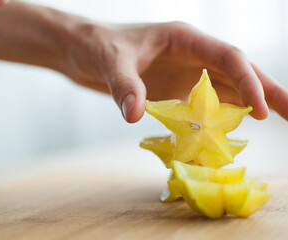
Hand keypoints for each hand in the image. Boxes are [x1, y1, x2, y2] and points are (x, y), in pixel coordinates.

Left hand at [63, 21, 287, 122]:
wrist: (82, 50)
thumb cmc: (96, 45)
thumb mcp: (110, 61)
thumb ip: (125, 86)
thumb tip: (136, 116)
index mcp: (184, 39)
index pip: (228, 57)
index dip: (248, 82)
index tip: (261, 111)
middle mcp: (190, 55)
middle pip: (238, 72)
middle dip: (267, 92)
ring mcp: (183, 73)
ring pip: (224, 89)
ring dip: (247, 107)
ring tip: (271, 124)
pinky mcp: (173, 89)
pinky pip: (202, 105)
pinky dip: (216, 118)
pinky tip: (227, 133)